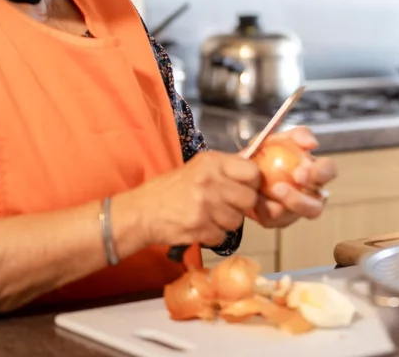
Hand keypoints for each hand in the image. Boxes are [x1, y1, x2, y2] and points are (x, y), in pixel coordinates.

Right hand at [123, 151, 260, 248]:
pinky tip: (202, 227)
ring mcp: (204, 205)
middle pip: (248, 199)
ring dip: (227, 222)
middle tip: (228, 205)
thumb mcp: (200, 167)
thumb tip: (256, 171)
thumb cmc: (174, 188)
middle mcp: (210, 181)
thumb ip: (227, 168)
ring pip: (237, 220)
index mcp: (213, 162)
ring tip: (211, 216)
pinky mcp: (198, 227)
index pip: (252, 172)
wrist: (142, 212)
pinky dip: (214, 235)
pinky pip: (222, 236)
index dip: (253, 183)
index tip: (246, 187)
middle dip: (241, 206)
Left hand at [246, 127, 336, 228]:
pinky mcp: (277, 221)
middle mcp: (310, 195)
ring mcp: (295, 211)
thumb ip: (298, 135)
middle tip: (284, 187)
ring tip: (273, 190)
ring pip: (299, 216)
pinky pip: (274, 220)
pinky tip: (256, 197)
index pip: (329, 171)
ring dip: (288, 204)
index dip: (320, 173)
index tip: (301, 171)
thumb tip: (312, 144)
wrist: (242, 170)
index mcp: (314, 172)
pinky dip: (264, 208)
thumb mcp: (280, 137)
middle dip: (303, 199)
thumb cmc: (267, 152)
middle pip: (318, 204)